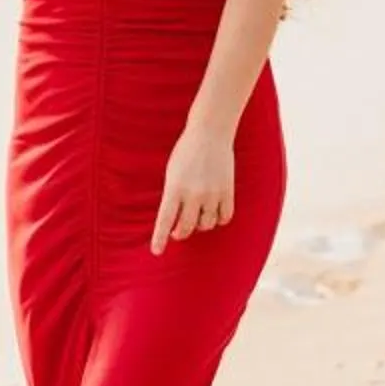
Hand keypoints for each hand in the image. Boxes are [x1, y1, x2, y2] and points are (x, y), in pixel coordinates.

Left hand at [152, 125, 234, 253]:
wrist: (210, 133)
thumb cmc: (186, 152)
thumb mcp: (172, 173)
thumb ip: (173, 196)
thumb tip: (175, 220)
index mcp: (174, 187)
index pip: (165, 219)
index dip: (159, 237)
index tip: (156, 252)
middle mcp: (193, 194)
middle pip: (186, 227)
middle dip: (180, 233)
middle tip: (177, 232)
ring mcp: (212, 193)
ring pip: (206, 225)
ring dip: (200, 225)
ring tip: (197, 215)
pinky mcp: (228, 191)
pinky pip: (225, 217)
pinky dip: (219, 219)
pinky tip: (214, 213)